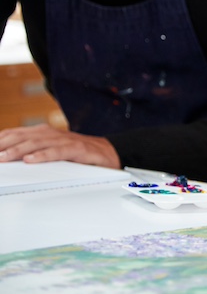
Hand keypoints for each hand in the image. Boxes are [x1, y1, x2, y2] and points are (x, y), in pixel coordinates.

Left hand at [0, 124, 119, 168]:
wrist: (109, 153)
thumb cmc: (78, 154)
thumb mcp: (52, 151)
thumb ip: (33, 150)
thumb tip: (8, 156)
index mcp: (45, 133)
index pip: (17, 133)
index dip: (2, 139)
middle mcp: (53, 134)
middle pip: (24, 136)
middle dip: (5, 144)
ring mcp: (66, 140)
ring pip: (38, 143)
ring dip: (18, 150)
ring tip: (4, 157)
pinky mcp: (78, 149)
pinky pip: (58, 152)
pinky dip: (43, 155)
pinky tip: (31, 160)